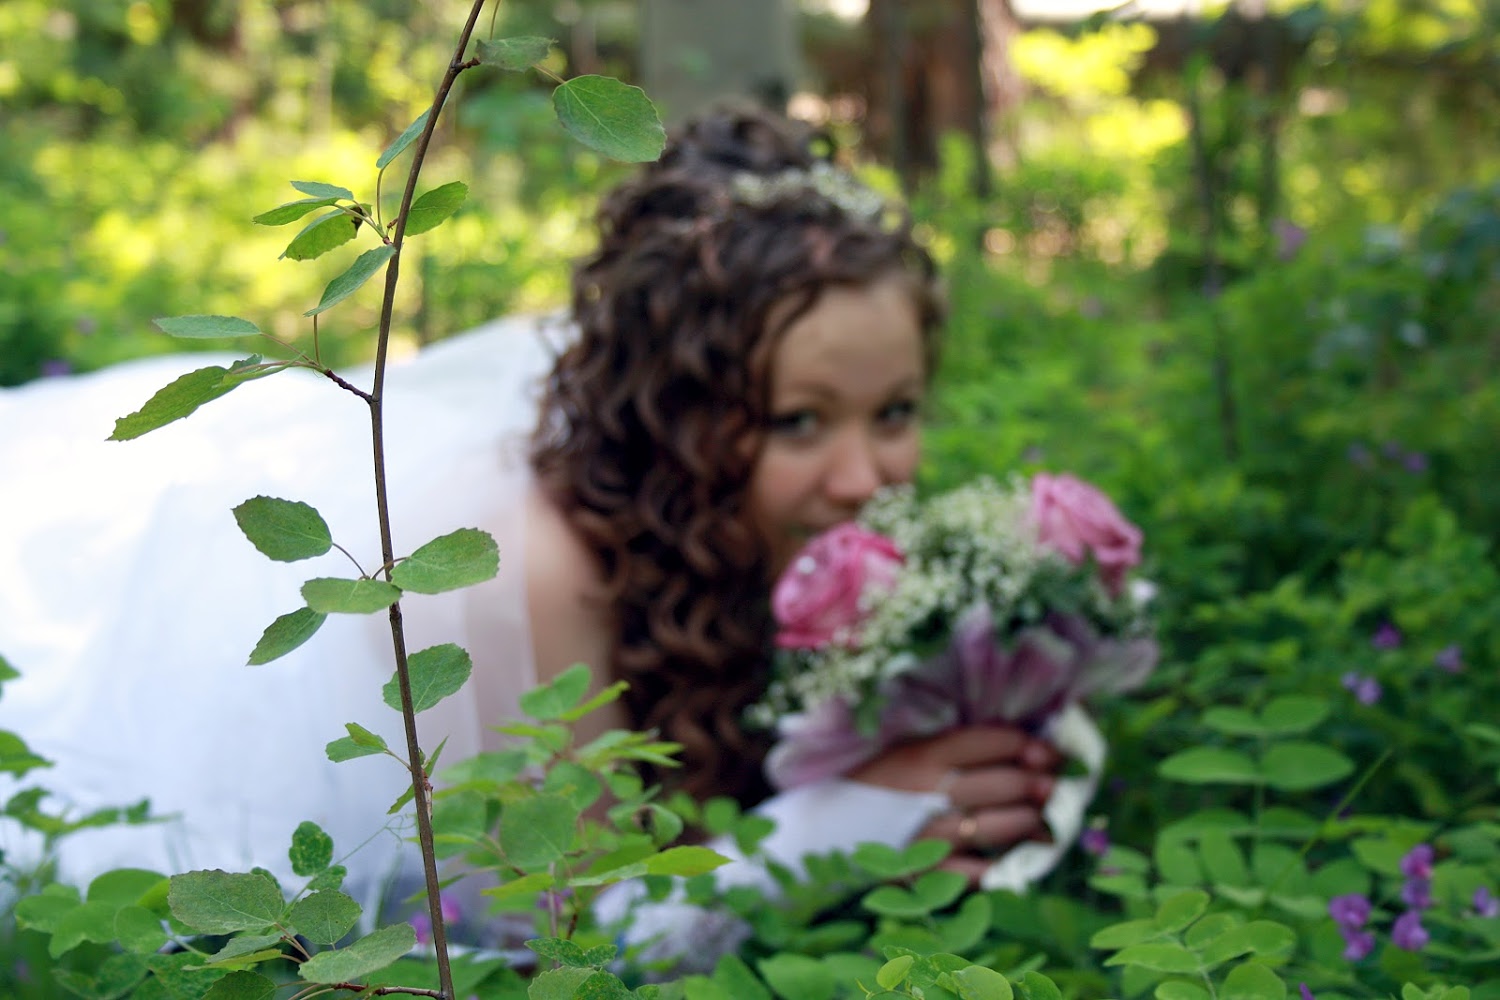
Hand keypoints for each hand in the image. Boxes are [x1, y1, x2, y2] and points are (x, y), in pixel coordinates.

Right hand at [847, 724, 1060, 882]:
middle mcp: (928, 791)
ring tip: (1043, 824)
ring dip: (1031, 824)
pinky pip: (972, 874)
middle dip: (1040, 784)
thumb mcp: (903, 752)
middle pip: (1004, 782)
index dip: (1032, 746)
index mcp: (923, 753)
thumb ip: (951, 749)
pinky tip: (1008, 865)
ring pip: (998, 826)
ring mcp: (926, 834)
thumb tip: (1016, 747)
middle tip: (1055, 788)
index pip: (993, 741)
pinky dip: (996, 870)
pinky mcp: (920, 872)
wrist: (815, 831)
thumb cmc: (867, 785)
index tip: (1052, 754)